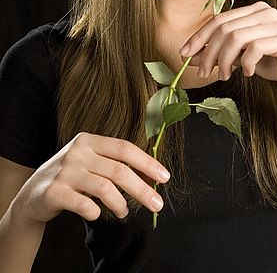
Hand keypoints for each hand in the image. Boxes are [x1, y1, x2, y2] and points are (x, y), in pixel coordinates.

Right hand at [12, 132, 170, 222]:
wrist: (32, 194)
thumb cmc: (70, 177)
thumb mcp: (89, 161)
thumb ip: (113, 163)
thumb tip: (150, 175)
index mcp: (89, 140)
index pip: (124, 148)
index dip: (147, 162)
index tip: (164, 176)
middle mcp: (77, 152)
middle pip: (119, 170)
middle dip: (142, 189)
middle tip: (157, 204)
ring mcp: (65, 171)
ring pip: (104, 188)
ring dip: (120, 204)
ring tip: (123, 213)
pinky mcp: (54, 192)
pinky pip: (84, 204)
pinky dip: (96, 212)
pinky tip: (98, 214)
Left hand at [180, 1, 276, 99]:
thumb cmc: (274, 63)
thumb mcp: (242, 57)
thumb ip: (220, 52)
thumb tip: (191, 55)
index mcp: (253, 11)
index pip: (218, 20)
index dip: (198, 37)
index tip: (184, 54)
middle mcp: (264, 11)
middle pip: (224, 28)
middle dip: (208, 53)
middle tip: (204, 73)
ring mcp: (276, 23)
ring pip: (236, 37)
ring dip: (225, 60)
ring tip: (224, 76)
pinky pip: (255, 48)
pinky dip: (246, 63)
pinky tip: (248, 73)